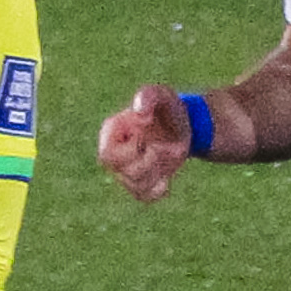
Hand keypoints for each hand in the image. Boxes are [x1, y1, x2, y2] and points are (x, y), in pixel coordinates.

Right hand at [100, 85, 197, 201]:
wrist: (181, 123)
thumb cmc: (166, 106)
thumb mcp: (160, 94)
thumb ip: (148, 96)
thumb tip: (139, 113)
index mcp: (112, 132)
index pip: (108, 155)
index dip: (130, 151)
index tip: (146, 138)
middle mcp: (115, 152)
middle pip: (120, 171)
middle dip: (146, 162)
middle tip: (161, 148)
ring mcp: (127, 169)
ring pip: (134, 185)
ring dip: (157, 173)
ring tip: (168, 155)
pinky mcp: (142, 181)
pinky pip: (144, 196)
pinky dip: (157, 191)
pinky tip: (167, 180)